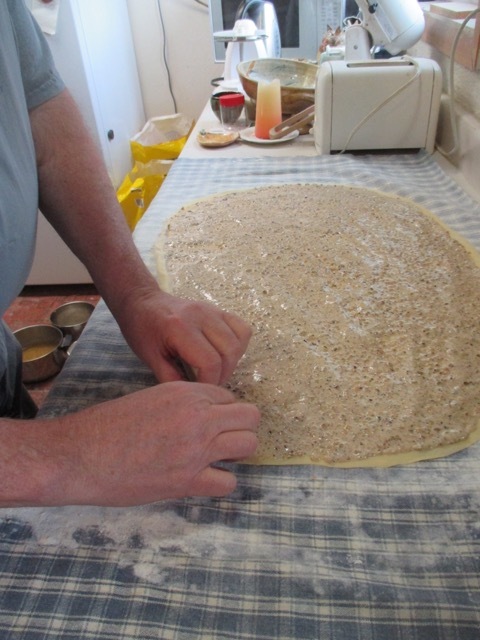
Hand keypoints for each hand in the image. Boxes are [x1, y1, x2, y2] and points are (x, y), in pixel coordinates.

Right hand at [45, 382, 259, 505]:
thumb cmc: (107, 426)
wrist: (80, 455)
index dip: (224, 412)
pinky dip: (220, 483)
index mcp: (185, 392)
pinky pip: (229, 483)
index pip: (230, 397)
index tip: (213, 424)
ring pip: (248, 445)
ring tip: (216, 460)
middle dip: (241, 428)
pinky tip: (202, 481)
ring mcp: (196, 449)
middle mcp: (197, 416)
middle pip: (250, 417)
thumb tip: (203, 416)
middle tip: (223, 441)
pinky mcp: (188, 481)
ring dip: (236, 454)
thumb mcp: (150, 399)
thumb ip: (182, 404)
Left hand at [115, 287, 251, 385]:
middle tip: (208, 383)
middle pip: (229, 352)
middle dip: (223, 375)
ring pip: (239, 341)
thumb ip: (171, 378)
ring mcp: (212, 310)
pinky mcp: (218, 310)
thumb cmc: (142, 330)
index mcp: (180, 328)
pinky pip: (241, 329)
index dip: (210, 382)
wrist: (142, 302)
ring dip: (232, 362)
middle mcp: (201, 316)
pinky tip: (224, 354)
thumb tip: (194, 395)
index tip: (201, 390)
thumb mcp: (150, 358)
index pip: (210, 362)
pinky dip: (238, 345)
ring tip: (216, 370)